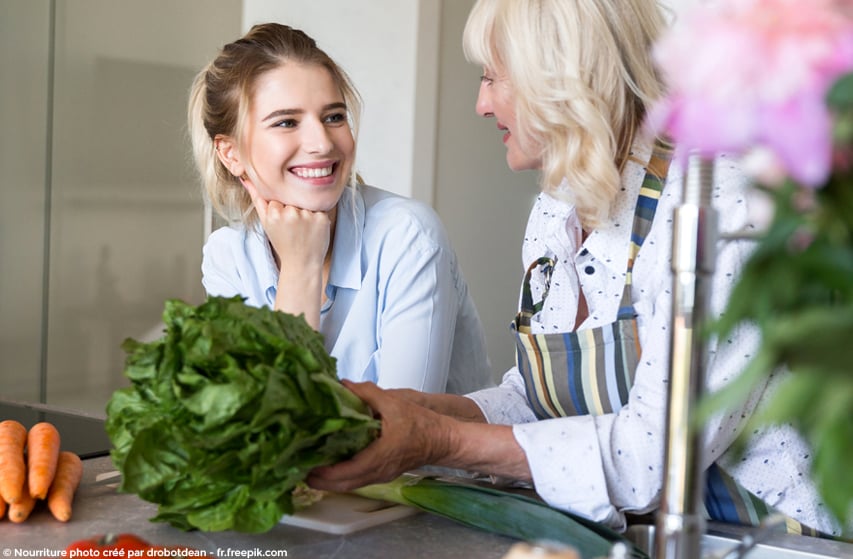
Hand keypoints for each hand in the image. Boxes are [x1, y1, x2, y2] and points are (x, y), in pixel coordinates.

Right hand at [242, 179, 330, 271]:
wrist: (302, 263)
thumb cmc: (283, 243)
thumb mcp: (266, 223)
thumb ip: (257, 199)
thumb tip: (246, 179)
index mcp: (274, 214)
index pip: (277, 198)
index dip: (280, 209)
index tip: (282, 224)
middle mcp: (291, 213)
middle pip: (291, 198)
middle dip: (293, 209)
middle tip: (294, 227)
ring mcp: (307, 215)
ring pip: (305, 202)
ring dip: (306, 211)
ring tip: (303, 228)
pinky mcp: (322, 218)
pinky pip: (320, 207)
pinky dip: (317, 216)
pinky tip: (313, 229)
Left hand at [307, 381, 454, 491]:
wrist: (442, 439)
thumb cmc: (421, 424)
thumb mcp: (393, 403)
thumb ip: (367, 393)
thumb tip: (343, 384)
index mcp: (380, 456)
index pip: (347, 471)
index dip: (325, 472)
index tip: (307, 466)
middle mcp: (378, 471)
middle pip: (344, 484)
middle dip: (320, 480)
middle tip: (299, 468)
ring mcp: (380, 475)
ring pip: (350, 485)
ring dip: (329, 481)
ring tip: (310, 468)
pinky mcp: (382, 474)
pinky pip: (357, 481)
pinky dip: (341, 478)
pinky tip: (331, 466)